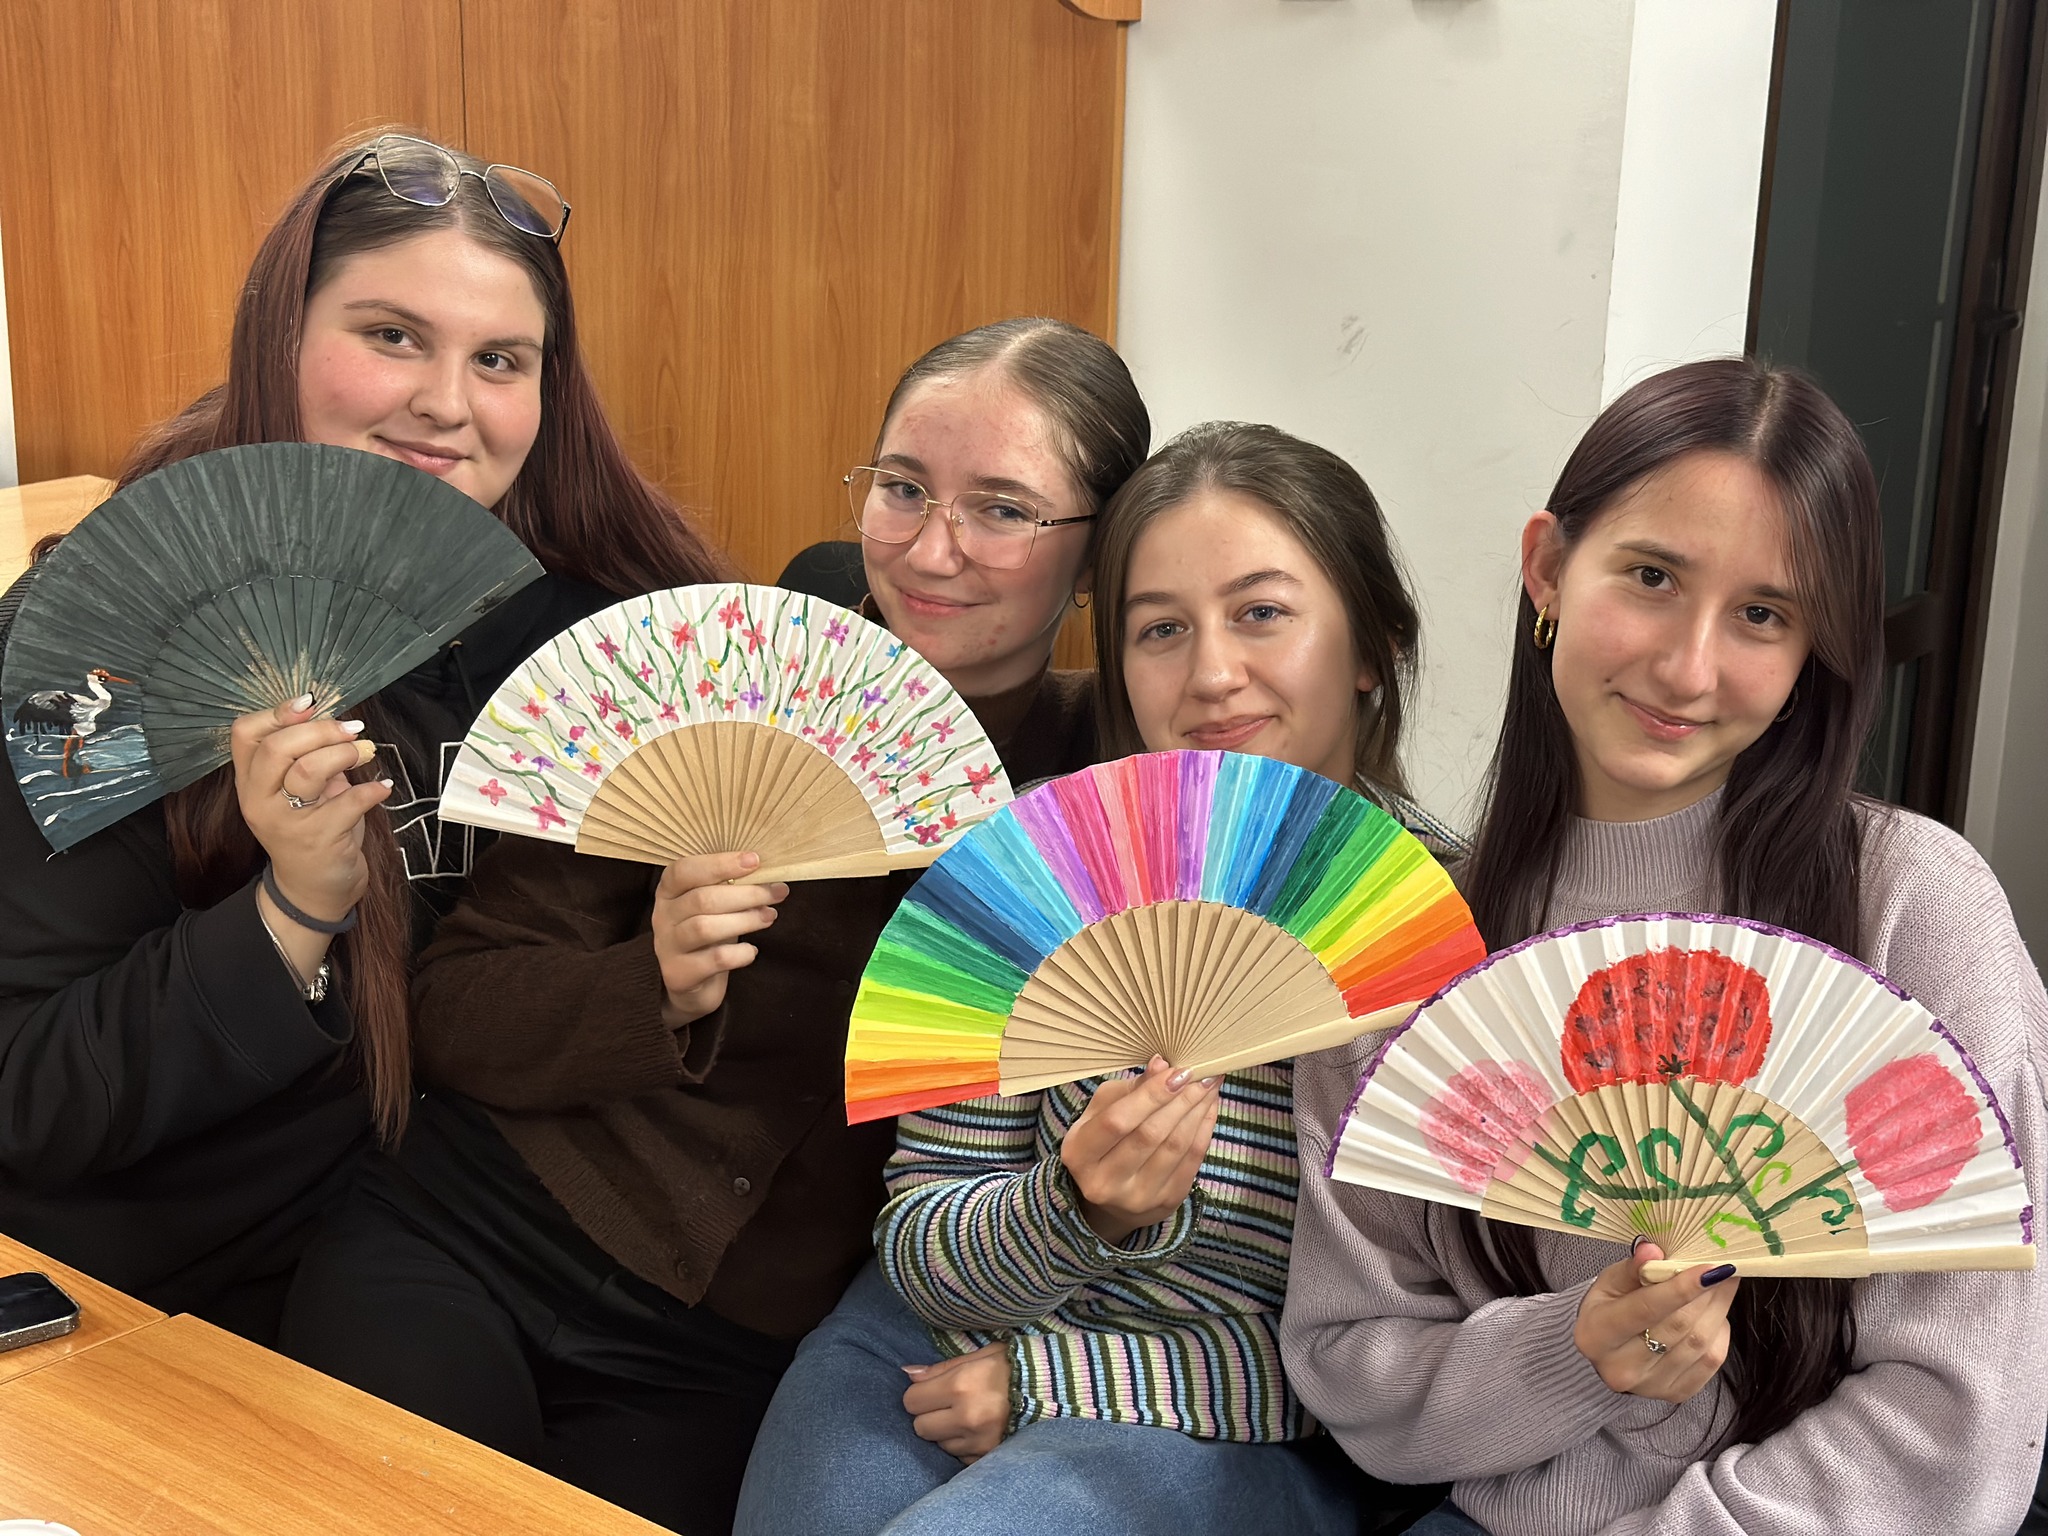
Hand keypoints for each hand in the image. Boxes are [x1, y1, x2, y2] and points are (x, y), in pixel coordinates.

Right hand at [232, 695, 388, 925]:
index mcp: (250, 782)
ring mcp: (285, 822)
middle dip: (320, 729)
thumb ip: (307, 758)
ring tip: (364, 753)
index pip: (245, 734)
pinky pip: (348, 803)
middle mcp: (259, 800)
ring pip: (308, 770)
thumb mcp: (297, 791)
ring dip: (344, 754)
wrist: (312, 889)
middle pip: (277, 747)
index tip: (310, 703)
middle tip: (352, 729)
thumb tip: (338, 722)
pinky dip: (372, 789)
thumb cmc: (309, 829)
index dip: (276, 712)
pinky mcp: (317, 840)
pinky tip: (382, 787)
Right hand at [653, 851, 787, 1025]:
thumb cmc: (709, 933)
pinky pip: (714, 959)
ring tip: (769, 916)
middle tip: (777, 892)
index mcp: (668, 890)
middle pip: (702, 899)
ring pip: (704, 927)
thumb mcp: (714, 904)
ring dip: (745, 920)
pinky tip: (751, 951)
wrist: (693, 985)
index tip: (754, 860)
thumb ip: (731, 886)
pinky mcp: (679, 974)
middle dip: (746, 894)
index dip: (719, 864)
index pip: (685, 870)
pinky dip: (739, 953)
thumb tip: (770, 872)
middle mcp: (662, 916)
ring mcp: (667, 946)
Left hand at [902, 1342, 1011, 1463]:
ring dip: (947, 1432)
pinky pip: (960, 1456)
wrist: (1054, 1389)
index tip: (932, 1390)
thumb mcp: (978, 1357)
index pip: (912, 1400)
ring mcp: (978, 1441)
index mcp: (960, 1385)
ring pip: (940, 1444)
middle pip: (920, 1427)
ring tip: (969, 1416)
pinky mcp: (989, 1456)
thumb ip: (941, 1368)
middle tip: (948, 1404)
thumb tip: (908, 1373)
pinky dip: (965, 1445)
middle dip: (929, 1415)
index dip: (920, 1394)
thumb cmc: (1012, 1366)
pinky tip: (979, 1430)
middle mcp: (967, 1416)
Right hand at [1059, 1056, 1219, 1243]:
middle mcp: (1104, 1182)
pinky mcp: (1166, 1203)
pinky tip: (1209, 1107)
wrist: (1113, 1196)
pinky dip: (1205, 1129)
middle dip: (1180, 1099)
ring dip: (1197, 1110)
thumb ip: (1132, 1089)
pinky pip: (1193, 1160)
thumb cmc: (1105, 1141)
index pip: (1117, 1121)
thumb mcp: (1103, 1111)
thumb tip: (1162, 1064)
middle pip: (1150, 1134)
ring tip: (1209, 1084)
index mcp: (1079, 1154)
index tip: (1177, 1071)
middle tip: (1202, 1072)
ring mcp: (1137, 1198)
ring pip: (1175, 1147)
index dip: (1150, 1095)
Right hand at [1574, 1240, 1739, 1403]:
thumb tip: (1654, 1250)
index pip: (1646, 1308)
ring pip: (1699, 1343)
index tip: (1710, 1267)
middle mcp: (1621, 1367)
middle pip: (1678, 1326)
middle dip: (1707, 1294)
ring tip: (1723, 1285)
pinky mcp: (1675, 1394)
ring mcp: (1650, 1386)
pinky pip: (1711, 1362)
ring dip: (1718, 1310)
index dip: (1681, 1287)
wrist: (1608, 1351)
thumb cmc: (1608, 1309)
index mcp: (1597, 1334)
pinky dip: (1720, 1334)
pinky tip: (1715, 1314)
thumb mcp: (1609, 1282)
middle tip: (1725, 1268)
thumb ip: (1633, 1267)